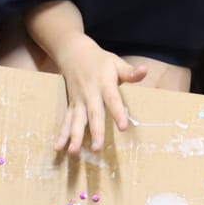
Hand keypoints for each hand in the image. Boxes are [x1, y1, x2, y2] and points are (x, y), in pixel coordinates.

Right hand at [51, 35, 147, 153]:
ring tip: (74, 151)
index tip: (122, 127)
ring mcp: (79, 101)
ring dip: (75, 136)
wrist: (74, 53)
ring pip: (77, 120)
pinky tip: (58, 147)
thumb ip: (130, 72)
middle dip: (95, 131)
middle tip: (97, 148)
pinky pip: (66, 120)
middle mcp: (90, 94)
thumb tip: (145, 71)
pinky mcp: (72, 105)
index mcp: (104, 84)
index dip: (117, 113)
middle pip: (93, 114)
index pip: (112, 99)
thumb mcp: (116, 63)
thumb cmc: (100, 61)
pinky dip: (62, 134)